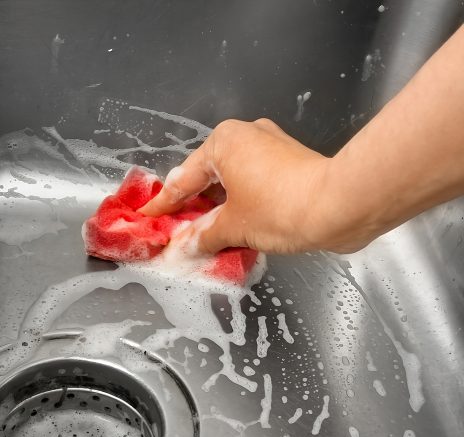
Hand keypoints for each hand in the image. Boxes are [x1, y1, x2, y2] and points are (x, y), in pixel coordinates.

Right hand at [139, 119, 375, 253]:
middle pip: (207, 177)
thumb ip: (202, 237)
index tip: (147, 216)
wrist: (340, 205)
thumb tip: (183, 248)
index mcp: (224, 143)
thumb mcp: (233, 226)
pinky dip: (239, 205)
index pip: (183, 179)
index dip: (164, 204)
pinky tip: (231, 227)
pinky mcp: (288, 163)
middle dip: (192, 207)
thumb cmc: (279, 209)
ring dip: (217, 209)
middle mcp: (245, 137)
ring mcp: (270, 148)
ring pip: (231, 182)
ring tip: (201, 235)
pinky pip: (252, 185)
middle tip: (175, 231)